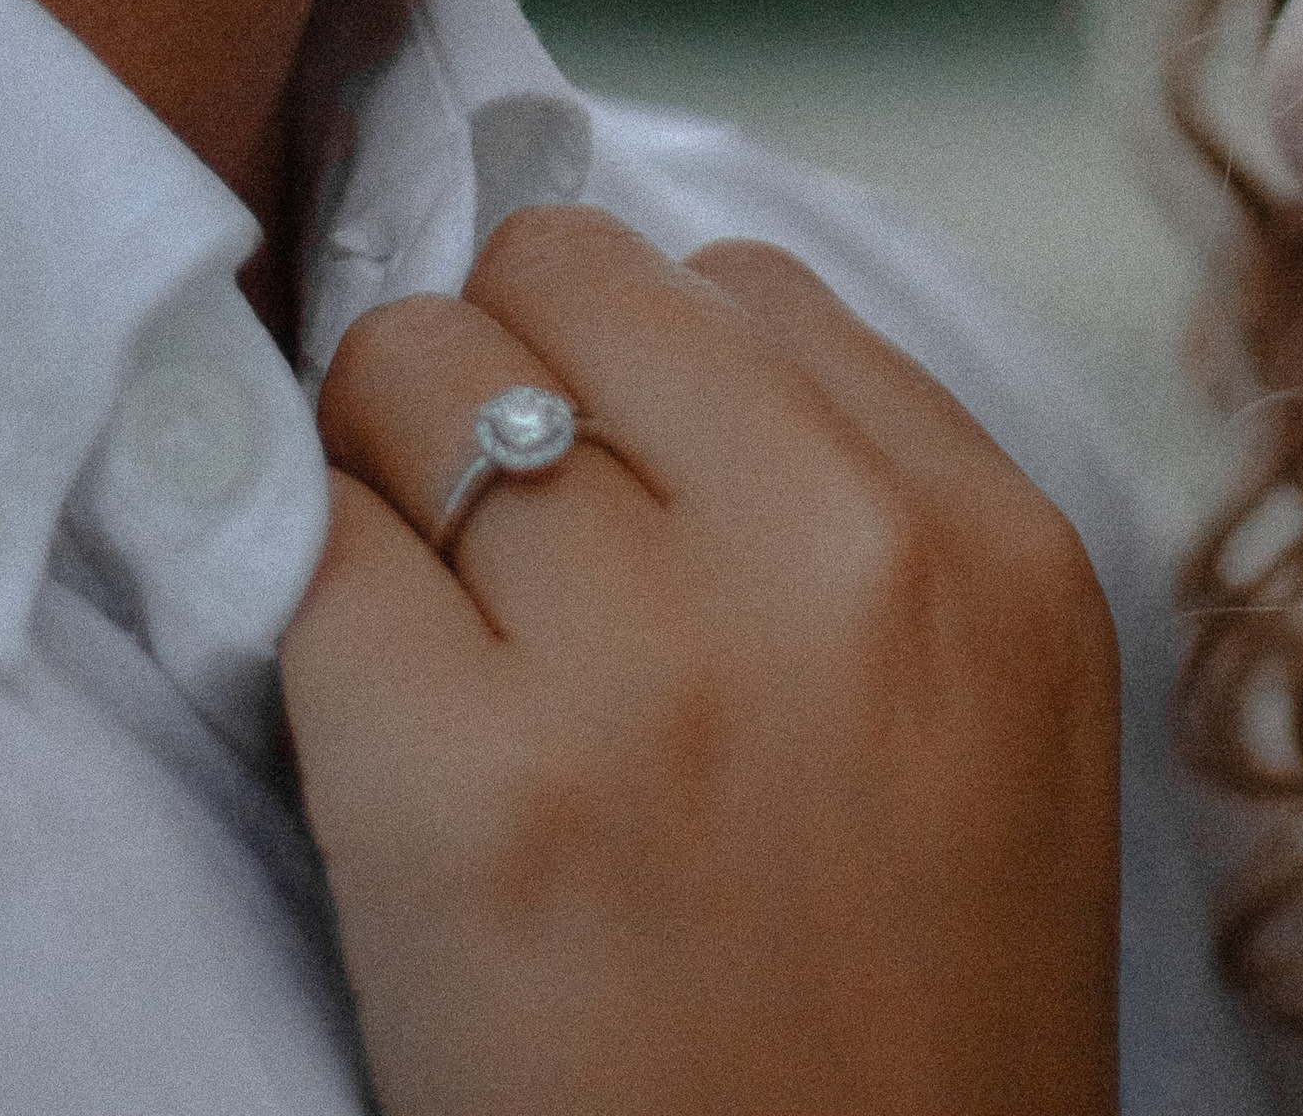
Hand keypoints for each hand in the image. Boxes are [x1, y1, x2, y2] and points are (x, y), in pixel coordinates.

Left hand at [281, 205, 1120, 1115]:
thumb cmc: (898, 1023)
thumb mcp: (991, 710)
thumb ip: (863, 497)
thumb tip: (635, 319)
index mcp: (986, 545)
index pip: (737, 283)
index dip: (638, 360)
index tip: (602, 455)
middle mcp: (833, 566)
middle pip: (558, 278)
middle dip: (495, 368)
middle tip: (481, 516)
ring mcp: (643, 665)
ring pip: (405, 376)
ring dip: (379, 473)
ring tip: (426, 615)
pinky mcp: (460, 790)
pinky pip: (312, 560)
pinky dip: (311, 618)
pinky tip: (375, 725)